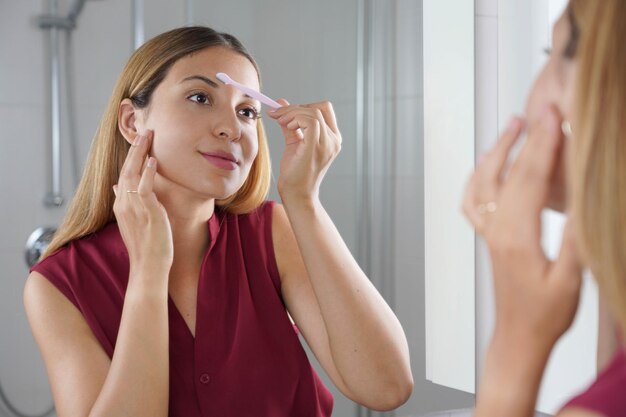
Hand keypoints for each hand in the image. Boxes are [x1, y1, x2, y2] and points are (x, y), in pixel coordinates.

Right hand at [113, 131, 172, 277]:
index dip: (131, 158)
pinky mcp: (145, 211)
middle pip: (126, 169)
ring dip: (140, 153)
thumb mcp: (134, 222)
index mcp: (121, 205)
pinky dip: (147, 171)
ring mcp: (133, 206)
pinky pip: (144, 186)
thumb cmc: (147, 246)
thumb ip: (126, 203)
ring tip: (147, 136)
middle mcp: (123, 203)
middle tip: (144, 131)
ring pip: (133, 173)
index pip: (124, 175)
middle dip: (135, 149)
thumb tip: (117, 186)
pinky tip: (153, 159)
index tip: (139, 142)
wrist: (149, 266)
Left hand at [267, 100, 341, 202]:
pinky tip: (287, 126)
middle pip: (320, 107)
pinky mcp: (316, 147)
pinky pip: (310, 121)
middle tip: (278, 114)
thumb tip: (281, 102)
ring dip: (292, 112)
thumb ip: (290, 123)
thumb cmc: (295, 173)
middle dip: (296, 107)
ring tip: (280, 121)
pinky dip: (295, 118)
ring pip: (313, 112)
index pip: (324, 109)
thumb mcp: (293, 142)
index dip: (304, 106)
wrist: (296, 195)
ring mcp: (327, 144)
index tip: (285, 113)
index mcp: (332, 138)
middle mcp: (334, 140)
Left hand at [462, 107, 582, 351]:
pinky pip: (473, 202)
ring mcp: (489, 232)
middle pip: (510, 175)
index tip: (554, 118)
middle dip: (528, 139)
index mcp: (518, 237)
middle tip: (542, 110)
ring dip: (499, 151)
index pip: (531, 180)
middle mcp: (497, 230)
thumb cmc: (544, 315)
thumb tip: (584, 201)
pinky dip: (477, 178)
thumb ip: (576, 241)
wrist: (518, 336)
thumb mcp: (570, 280)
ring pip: (486, 182)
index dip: (545, 146)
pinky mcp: (488, 237)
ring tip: (514, 125)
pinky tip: (485, 164)